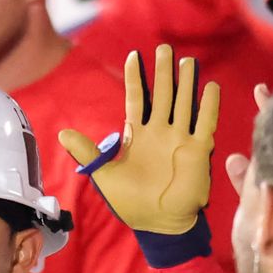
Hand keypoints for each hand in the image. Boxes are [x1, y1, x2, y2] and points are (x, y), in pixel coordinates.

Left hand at [59, 44, 219, 234]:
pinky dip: (208, 106)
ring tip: (187, 61)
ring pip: (183, 103)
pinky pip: (205, 123)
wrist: (158, 224)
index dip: (136, 78)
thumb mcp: (104, 176)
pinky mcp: (197, 151)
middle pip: (163, 94)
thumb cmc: (132, 203)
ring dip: (186, 83)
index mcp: (138, 135)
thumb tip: (63, 133)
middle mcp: (160, 132)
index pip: (137, 98)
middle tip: (163, 49)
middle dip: (163, 72)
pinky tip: (210, 87)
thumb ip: (87, 152)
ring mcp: (180, 139)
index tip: (134, 56)